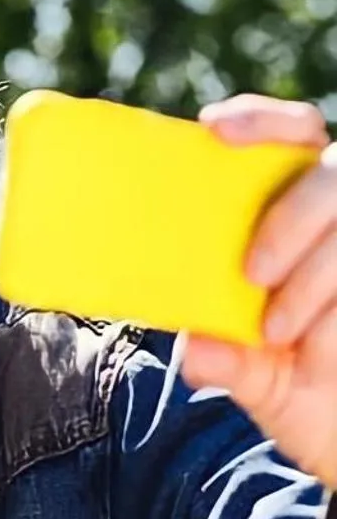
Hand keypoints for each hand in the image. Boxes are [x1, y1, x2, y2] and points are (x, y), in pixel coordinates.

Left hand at [182, 95, 336, 487]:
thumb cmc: (311, 397)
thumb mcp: (263, 386)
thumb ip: (230, 364)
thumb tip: (195, 352)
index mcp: (303, 219)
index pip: (293, 137)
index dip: (262, 121)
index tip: (214, 128)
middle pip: (332, 174)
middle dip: (291, 219)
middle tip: (252, 274)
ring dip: (319, 273)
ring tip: (280, 335)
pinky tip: (324, 351)